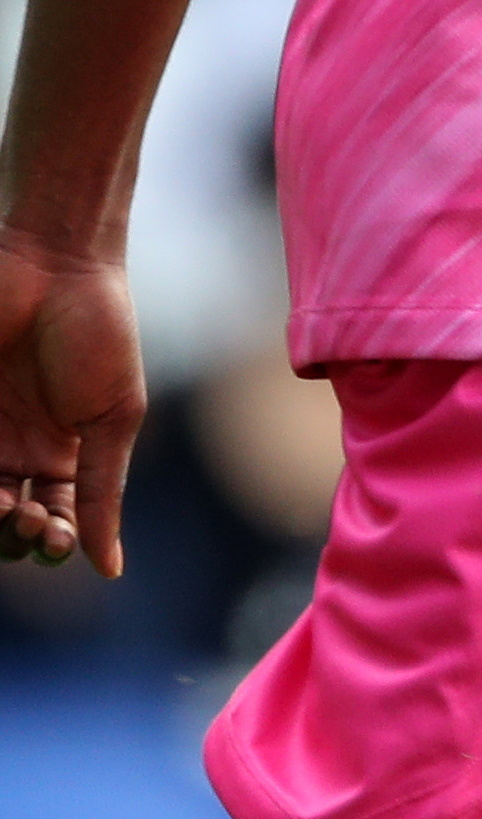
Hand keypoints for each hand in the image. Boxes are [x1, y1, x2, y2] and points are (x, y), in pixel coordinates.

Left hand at [0, 228, 141, 576]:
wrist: (56, 267)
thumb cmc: (100, 334)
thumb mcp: (114, 416)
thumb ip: (103, 493)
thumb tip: (109, 569)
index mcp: (65, 456)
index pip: (53, 523)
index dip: (52, 542)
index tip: (56, 535)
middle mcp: (17, 454)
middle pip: (7, 525)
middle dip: (17, 536)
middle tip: (28, 513)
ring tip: (5, 506)